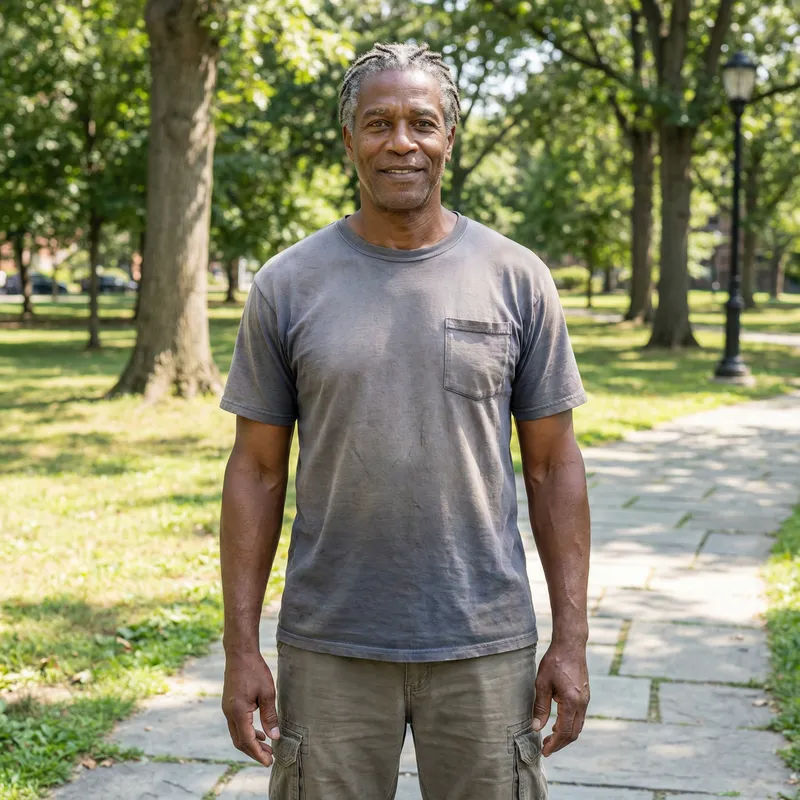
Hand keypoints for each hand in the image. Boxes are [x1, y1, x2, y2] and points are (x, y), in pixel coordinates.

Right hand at [222, 651, 279, 766]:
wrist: (239, 653)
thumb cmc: (254, 670)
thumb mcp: (267, 693)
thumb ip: (270, 716)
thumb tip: (274, 737)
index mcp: (238, 712)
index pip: (247, 740)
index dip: (258, 753)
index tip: (269, 762)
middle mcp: (229, 713)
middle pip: (240, 741)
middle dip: (254, 752)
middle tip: (270, 758)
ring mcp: (227, 709)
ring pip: (237, 734)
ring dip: (250, 743)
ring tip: (266, 747)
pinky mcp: (229, 705)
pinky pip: (236, 725)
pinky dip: (247, 732)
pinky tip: (258, 732)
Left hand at [532, 643, 589, 756]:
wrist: (571, 646)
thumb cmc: (555, 662)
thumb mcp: (542, 684)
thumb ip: (540, 707)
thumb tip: (536, 728)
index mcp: (572, 702)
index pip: (564, 732)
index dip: (554, 744)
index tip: (544, 751)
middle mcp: (582, 704)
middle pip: (574, 733)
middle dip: (560, 744)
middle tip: (546, 748)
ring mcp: (585, 700)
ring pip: (578, 726)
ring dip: (565, 735)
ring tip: (551, 738)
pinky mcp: (585, 695)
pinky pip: (579, 717)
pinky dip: (569, 725)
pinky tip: (558, 723)